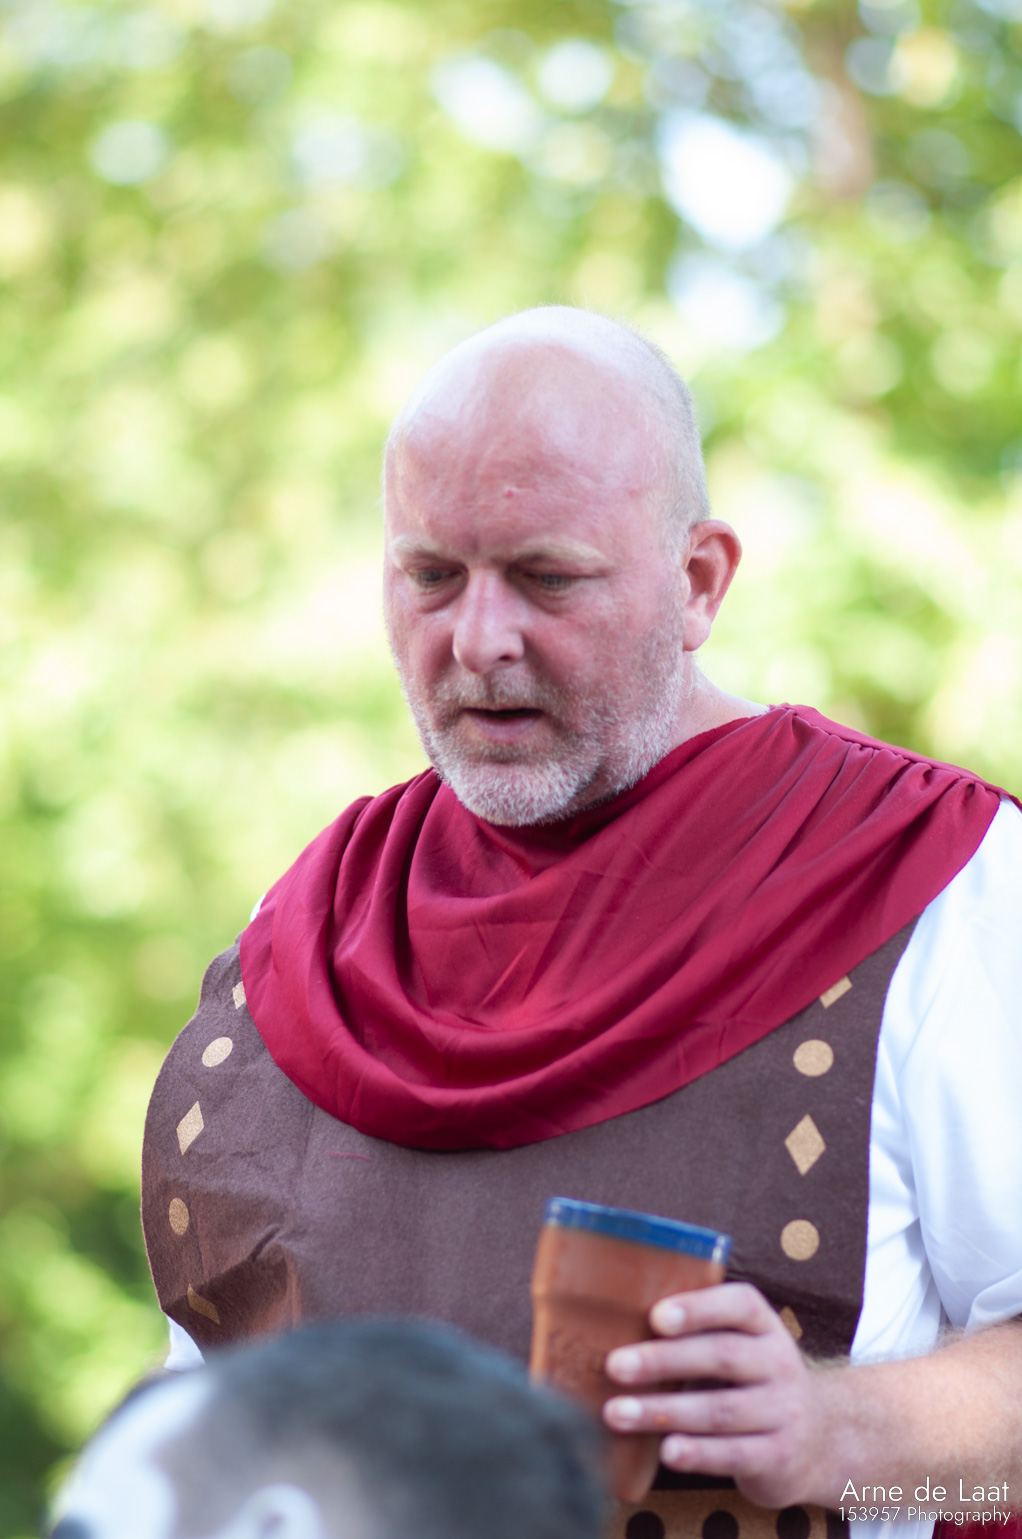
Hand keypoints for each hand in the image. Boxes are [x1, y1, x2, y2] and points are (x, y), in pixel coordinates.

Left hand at [602, 1282, 829, 1508]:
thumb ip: (694, 1330)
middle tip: (615, 1365)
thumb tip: (608, 1317)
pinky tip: (665, 1451)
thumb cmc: (749, 1378)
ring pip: (721, 1410)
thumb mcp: (738, 1343)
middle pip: (722, 1356)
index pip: (740, 1305)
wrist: (819, 1438)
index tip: (655, 1316)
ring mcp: (783, 1412)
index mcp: (764, 1325)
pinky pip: (734, 1453)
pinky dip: (698, 1453)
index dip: (698, 1308)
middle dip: (664, 1360)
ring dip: (664, 1411)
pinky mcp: (778, 1456)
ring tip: (617, 1412)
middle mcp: (779, 1363)